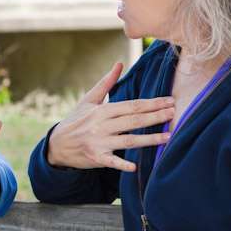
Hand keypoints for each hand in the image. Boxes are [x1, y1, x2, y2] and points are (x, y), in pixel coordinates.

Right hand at [47, 62, 173, 170]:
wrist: (56, 144)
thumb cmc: (76, 120)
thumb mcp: (88, 100)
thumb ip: (106, 83)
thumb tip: (119, 64)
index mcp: (102, 111)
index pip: (131, 106)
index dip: (151, 103)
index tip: (169, 101)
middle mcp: (101, 126)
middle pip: (133, 121)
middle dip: (155, 117)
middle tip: (174, 113)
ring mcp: (99, 143)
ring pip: (128, 140)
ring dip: (149, 139)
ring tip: (168, 137)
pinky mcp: (96, 158)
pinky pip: (112, 162)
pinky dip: (122, 164)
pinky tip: (135, 166)